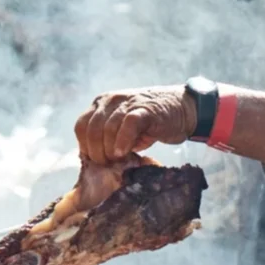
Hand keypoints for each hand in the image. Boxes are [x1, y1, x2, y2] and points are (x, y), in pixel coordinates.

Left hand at [74, 85, 197, 164]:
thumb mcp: (123, 129)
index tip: (95, 161)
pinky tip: (123, 153)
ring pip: (107, 128)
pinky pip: (128, 124)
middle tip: (108, 164)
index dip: (85, 146)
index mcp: (102, 104)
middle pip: (91, 129)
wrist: (183, 109)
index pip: (81, 126)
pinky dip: (122, 141)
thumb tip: (94, 160)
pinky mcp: (145, 109)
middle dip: (97, 152)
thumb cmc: (151, 124)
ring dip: (109, 150)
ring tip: (118, 161)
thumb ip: (108, 139)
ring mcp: (128, 102)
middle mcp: (111, 100)